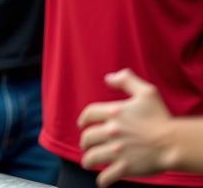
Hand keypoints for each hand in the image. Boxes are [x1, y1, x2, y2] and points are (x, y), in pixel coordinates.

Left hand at [78, 70, 176, 186]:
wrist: (173, 143)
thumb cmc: (161, 117)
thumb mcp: (145, 91)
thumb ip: (126, 80)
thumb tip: (109, 78)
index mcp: (113, 113)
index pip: (89, 114)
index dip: (83, 119)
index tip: (81, 124)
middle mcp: (111, 131)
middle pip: (88, 137)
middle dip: (84, 141)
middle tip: (85, 145)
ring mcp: (116, 150)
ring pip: (92, 156)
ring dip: (88, 160)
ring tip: (87, 162)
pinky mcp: (125, 167)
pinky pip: (107, 175)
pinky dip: (102, 179)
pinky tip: (101, 181)